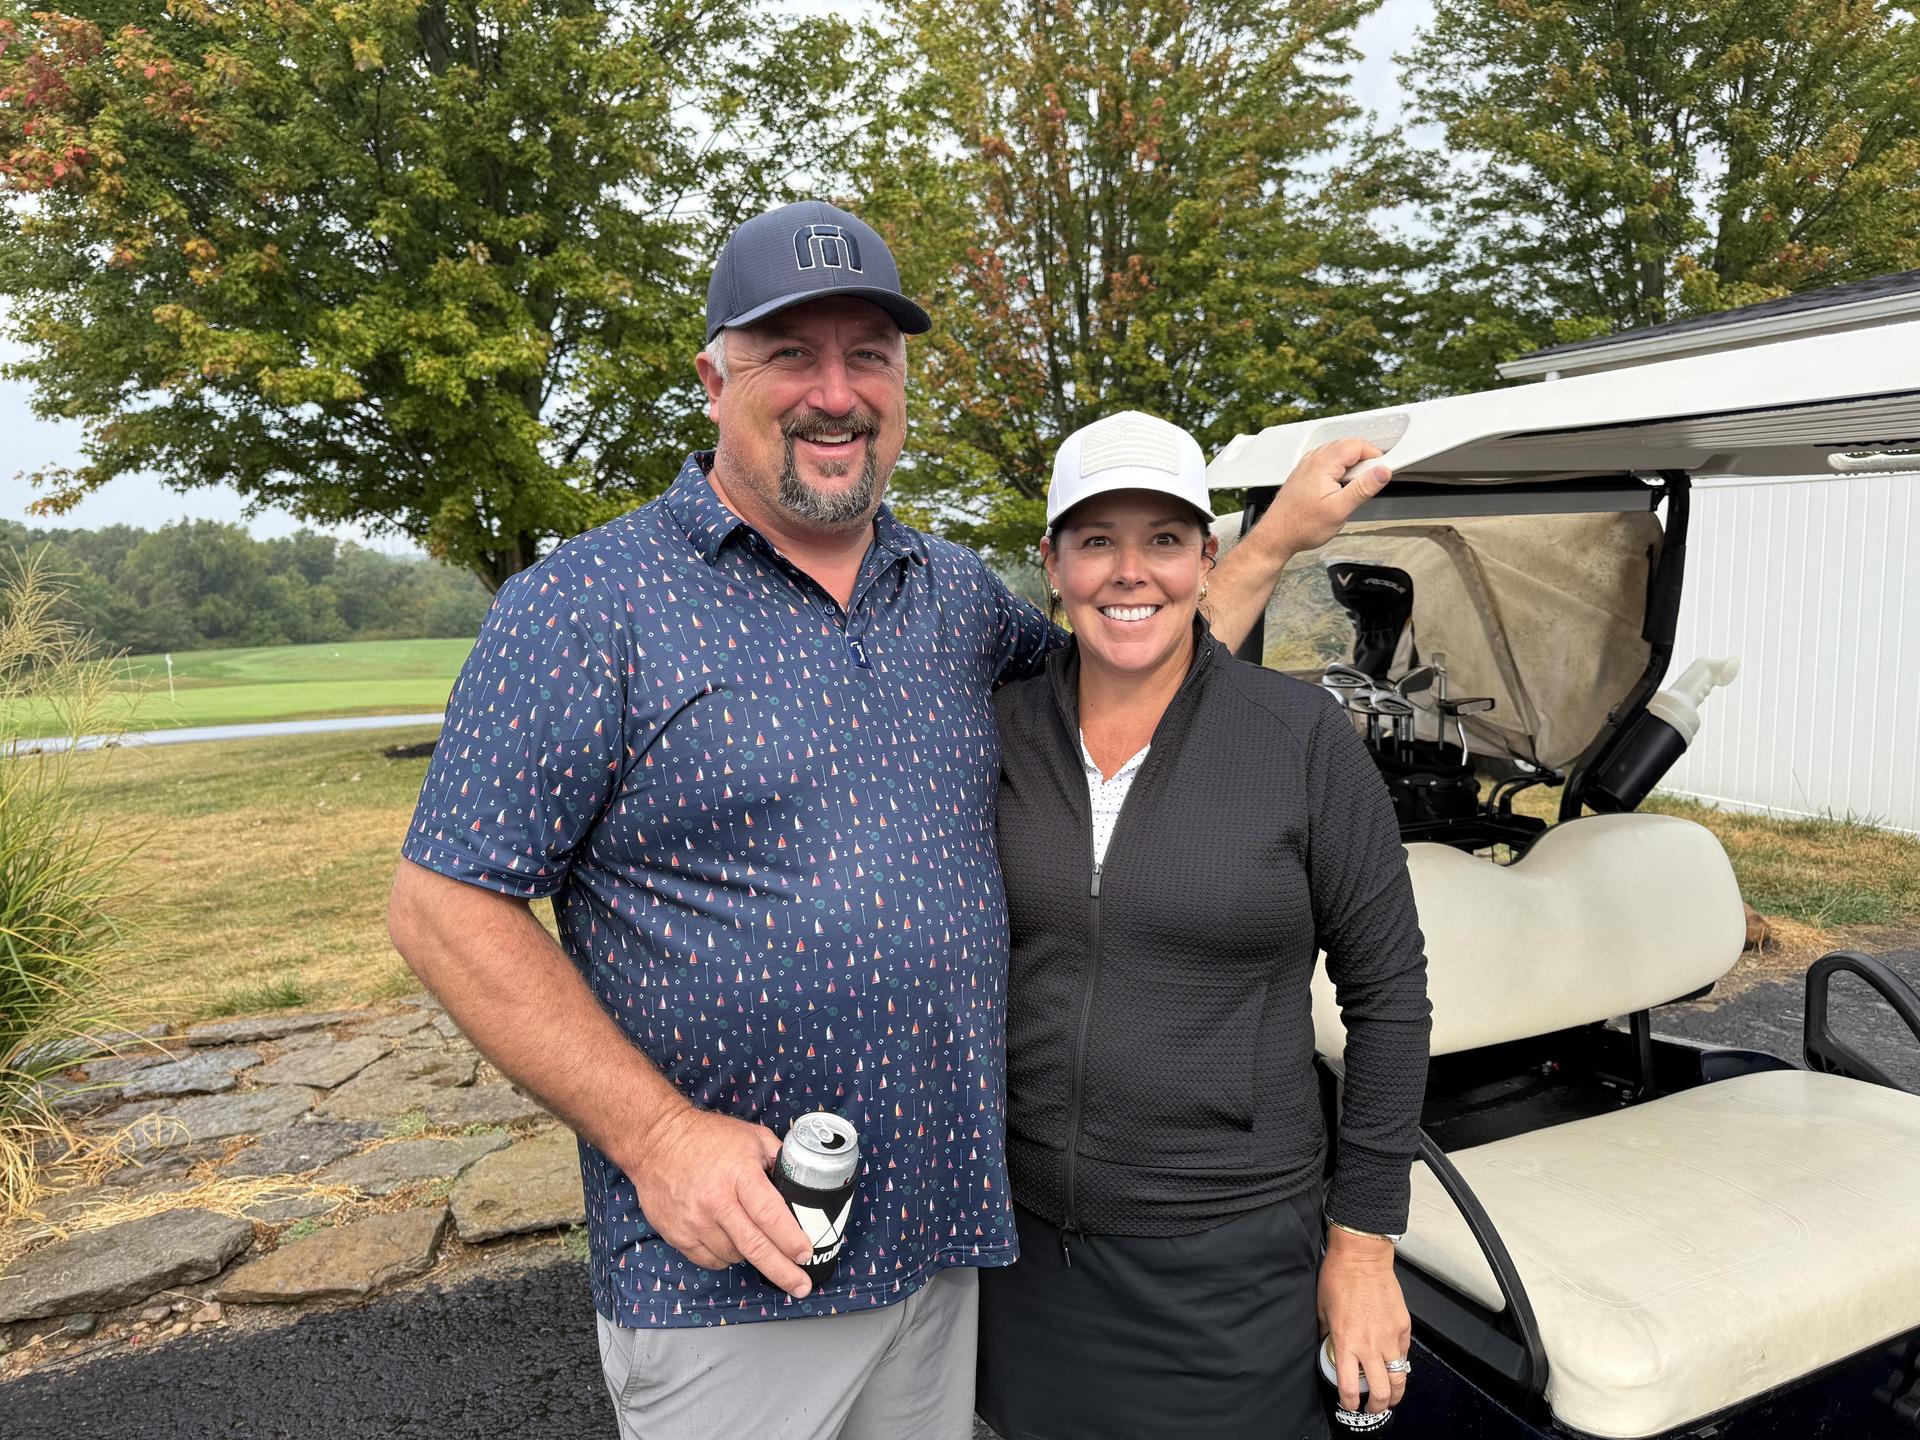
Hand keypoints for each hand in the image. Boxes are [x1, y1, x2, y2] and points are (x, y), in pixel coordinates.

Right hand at [623, 1104, 815, 1297]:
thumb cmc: (707, 1137)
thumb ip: (779, 1159)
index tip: (806, 1254)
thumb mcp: (752, 1137)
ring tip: (756, 1240)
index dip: (791, 1239)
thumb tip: (803, 1182)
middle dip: (783, 1270)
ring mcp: (694, 1221)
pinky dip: (725, 1256)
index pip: (770, 1214)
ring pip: (734, 1256)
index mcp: (739, 1175)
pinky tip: (730, 1242)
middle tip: (801, 1286)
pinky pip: (710, 1260)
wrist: (656, 1141)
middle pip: (755, 1246)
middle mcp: (716, 1201)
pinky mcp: (678, 1235)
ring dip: (751, 1256)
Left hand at [1248, 438, 1391, 557]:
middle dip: (1365, 460)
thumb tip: (1382, 472)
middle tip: (1371, 481)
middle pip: (1348, 445)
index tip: (1382, 471)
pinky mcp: (1304, 474)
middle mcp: (1313, 460)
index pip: (1357, 444)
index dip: (1374, 456)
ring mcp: (1307, 466)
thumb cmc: (1301, 526)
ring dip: (1351, 465)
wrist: (1277, 536)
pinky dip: (1338, 469)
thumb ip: (1363, 488)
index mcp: (1323, 463)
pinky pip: (1327, 462)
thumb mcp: (1340, 509)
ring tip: (1354, 488)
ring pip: (1337, 453)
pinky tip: (1339, 488)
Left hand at [1317, 1227, 1411, 1413]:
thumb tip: (1326, 1346)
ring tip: (1390, 1396)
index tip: (1350, 1405)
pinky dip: (1400, 1362)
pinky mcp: (1404, 1326)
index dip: (1350, 1402)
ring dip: (1395, 1392)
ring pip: (1400, 1378)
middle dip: (1378, 1406)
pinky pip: (1404, 1353)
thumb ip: (1326, 1333)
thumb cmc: (1338, 1278)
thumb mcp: (1322, 1310)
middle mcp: (1370, 1345)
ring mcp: (1390, 1337)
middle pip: (1382, 1391)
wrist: (1362, 1257)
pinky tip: (1393, 1362)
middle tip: (1373, 1408)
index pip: (1349, 1387)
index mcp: (1346, 1343)